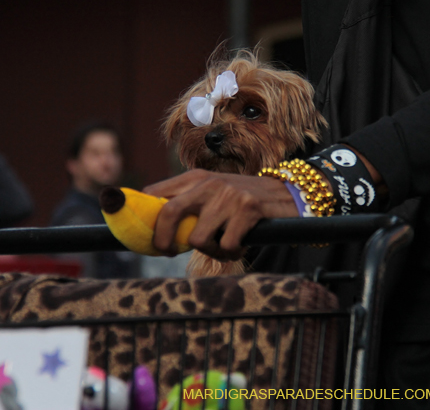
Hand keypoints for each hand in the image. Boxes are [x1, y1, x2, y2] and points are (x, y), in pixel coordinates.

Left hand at [143, 169, 298, 259]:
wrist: (286, 193)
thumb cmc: (242, 199)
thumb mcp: (213, 190)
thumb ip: (187, 200)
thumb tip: (154, 226)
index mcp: (195, 177)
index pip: (155, 193)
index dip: (144, 217)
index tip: (146, 237)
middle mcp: (209, 183)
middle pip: (168, 213)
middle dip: (163, 240)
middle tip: (169, 252)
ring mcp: (228, 196)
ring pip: (198, 238)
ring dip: (209, 251)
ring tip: (222, 246)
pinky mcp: (247, 210)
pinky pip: (225, 246)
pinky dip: (231, 252)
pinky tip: (241, 244)